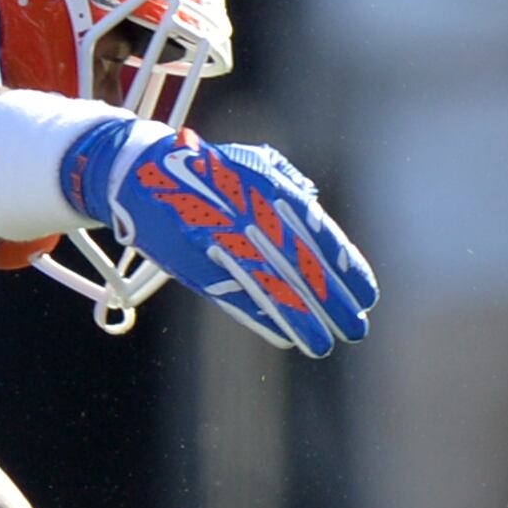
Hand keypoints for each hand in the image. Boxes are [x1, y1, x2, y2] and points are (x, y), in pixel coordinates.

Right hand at [58, 123, 377, 357]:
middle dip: (331, 300)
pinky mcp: (192, 263)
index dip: (344, 265)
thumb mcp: (251, 163)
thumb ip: (289, 185)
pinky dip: (261, 319)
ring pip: (268, 286)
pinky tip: (287, 338)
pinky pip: (232, 295)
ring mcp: (218, 238)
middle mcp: (245, 210)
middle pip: (298, 264)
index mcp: (265, 183)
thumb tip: (317, 210)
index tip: (368, 294)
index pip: (315, 231)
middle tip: (357, 328)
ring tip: (324, 345)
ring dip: (299, 320)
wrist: (139, 175)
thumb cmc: (206, 171)